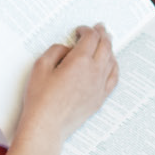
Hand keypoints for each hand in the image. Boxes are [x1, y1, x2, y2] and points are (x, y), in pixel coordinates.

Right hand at [10, 25, 119, 154]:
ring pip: (111, 60)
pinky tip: (112, 64)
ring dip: (109, 48)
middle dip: (102, 34)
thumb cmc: (41, 99)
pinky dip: (114, 66)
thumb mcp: (40, 67)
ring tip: (106, 42)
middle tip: (100, 28)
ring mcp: (99, 86)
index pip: (90, 38)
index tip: (81, 30)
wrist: (47, 126)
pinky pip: (113, 78)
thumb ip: (55, 51)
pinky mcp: (100, 98)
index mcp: (80, 61)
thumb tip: (67, 49)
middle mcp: (94, 72)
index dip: (86, 30)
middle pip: (105, 46)